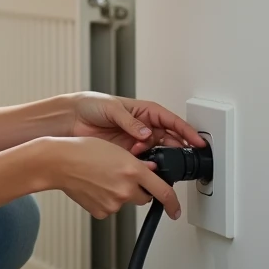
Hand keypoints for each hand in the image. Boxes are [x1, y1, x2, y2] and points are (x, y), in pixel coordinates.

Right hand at [50, 137, 180, 219]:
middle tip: (122, 176)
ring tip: (102, 177)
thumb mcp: (116, 149)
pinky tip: (95, 187)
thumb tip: (150, 170)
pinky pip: (110, 207)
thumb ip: (138, 164)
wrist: (59, 162)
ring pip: (125, 201)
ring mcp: (113, 203)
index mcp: (133, 171)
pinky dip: (106, 200)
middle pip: (144, 196)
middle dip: (139, 189)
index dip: (173, 204)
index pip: (163, 192)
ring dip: (120, 193)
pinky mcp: (101, 212)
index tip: (175, 210)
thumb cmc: (82, 151)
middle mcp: (126, 189)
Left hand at [68, 92, 207, 155]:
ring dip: (155, 157)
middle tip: (173, 157)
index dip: (187, 131)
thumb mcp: (112, 108)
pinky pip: (142, 161)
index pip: (172, 121)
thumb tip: (145, 133)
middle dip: (174, 149)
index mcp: (145, 111)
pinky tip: (138, 163)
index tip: (198, 142)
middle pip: (169, 139)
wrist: (71, 119)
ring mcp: (136, 141)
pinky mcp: (126, 154)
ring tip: (145, 156)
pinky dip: (143, 164)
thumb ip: (130, 122)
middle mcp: (143, 127)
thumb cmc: (91, 105)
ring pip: (157, 152)